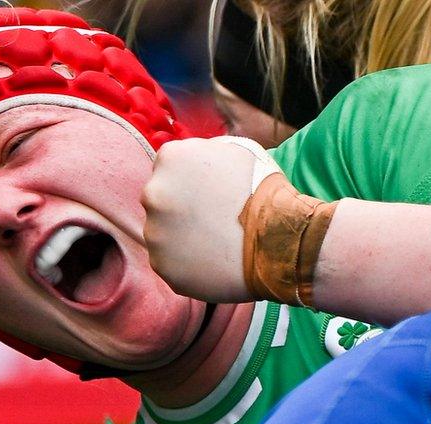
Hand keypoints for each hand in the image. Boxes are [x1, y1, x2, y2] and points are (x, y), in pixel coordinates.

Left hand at [142, 137, 276, 301]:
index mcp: (170, 158)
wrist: (277, 239)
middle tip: (211, 220)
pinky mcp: (162, 267)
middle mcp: (153, 194)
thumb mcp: (236, 150)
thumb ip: (205, 152)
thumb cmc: (263, 191)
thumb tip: (194, 162)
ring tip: (214, 243)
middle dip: (181, 209)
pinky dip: (186, 264)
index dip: (190, 182)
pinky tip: (211, 261)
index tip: (209, 194)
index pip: (169, 169)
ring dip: (181, 237)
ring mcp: (155, 234)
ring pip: (162, 234)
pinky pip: (170, 263)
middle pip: (161, 202)